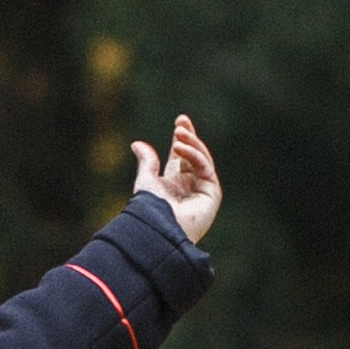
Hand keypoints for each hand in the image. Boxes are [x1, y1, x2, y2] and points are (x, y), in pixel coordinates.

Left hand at [131, 112, 220, 243]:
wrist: (157, 227)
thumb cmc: (149, 209)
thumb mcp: (146, 180)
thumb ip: (147, 161)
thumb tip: (136, 143)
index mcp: (174, 183)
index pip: (182, 156)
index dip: (182, 139)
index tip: (179, 121)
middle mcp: (190, 186)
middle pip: (195, 155)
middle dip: (190, 137)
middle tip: (181, 121)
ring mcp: (202, 190)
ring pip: (202, 159)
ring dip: (191, 143)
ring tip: (178, 133)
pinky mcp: (212, 194)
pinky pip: (206, 168)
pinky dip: (195, 155)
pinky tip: (181, 147)